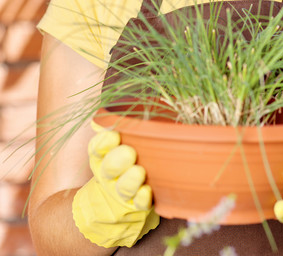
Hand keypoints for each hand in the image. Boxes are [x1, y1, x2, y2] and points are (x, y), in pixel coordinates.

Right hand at [72, 127, 159, 247]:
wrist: (118, 203)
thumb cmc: (125, 160)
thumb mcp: (119, 142)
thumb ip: (115, 126)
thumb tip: (104, 114)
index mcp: (103, 156)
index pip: (97, 147)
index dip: (104, 142)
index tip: (114, 135)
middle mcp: (109, 174)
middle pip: (109, 167)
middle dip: (118, 159)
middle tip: (129, 152)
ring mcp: (121, 191)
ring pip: (123, 187)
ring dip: (131, 180)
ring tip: (139, 172)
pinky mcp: (136, 205)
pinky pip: (139, 204)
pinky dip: (143, 198)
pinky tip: (147, 191)